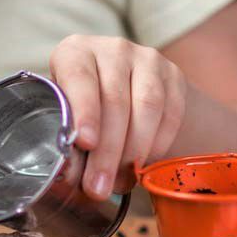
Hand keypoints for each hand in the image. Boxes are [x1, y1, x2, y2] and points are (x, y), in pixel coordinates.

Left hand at [49, 35, 187, 198]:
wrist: (121, 86)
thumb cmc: (80, 104)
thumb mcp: (63, 110)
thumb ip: (65, 134)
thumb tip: (72, 175)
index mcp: (75, 52)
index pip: (80, 78)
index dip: (84, 111)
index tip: (85, 143)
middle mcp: (113, 49)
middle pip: (115, 100)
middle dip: (107, 151)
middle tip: (99, 186)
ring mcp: (146, 60)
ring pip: (147, 106)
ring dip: (134, 152)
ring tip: (121, 183)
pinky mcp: (173, 76)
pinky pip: (170, 114)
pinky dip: (157, 146)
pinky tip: (142, 166)